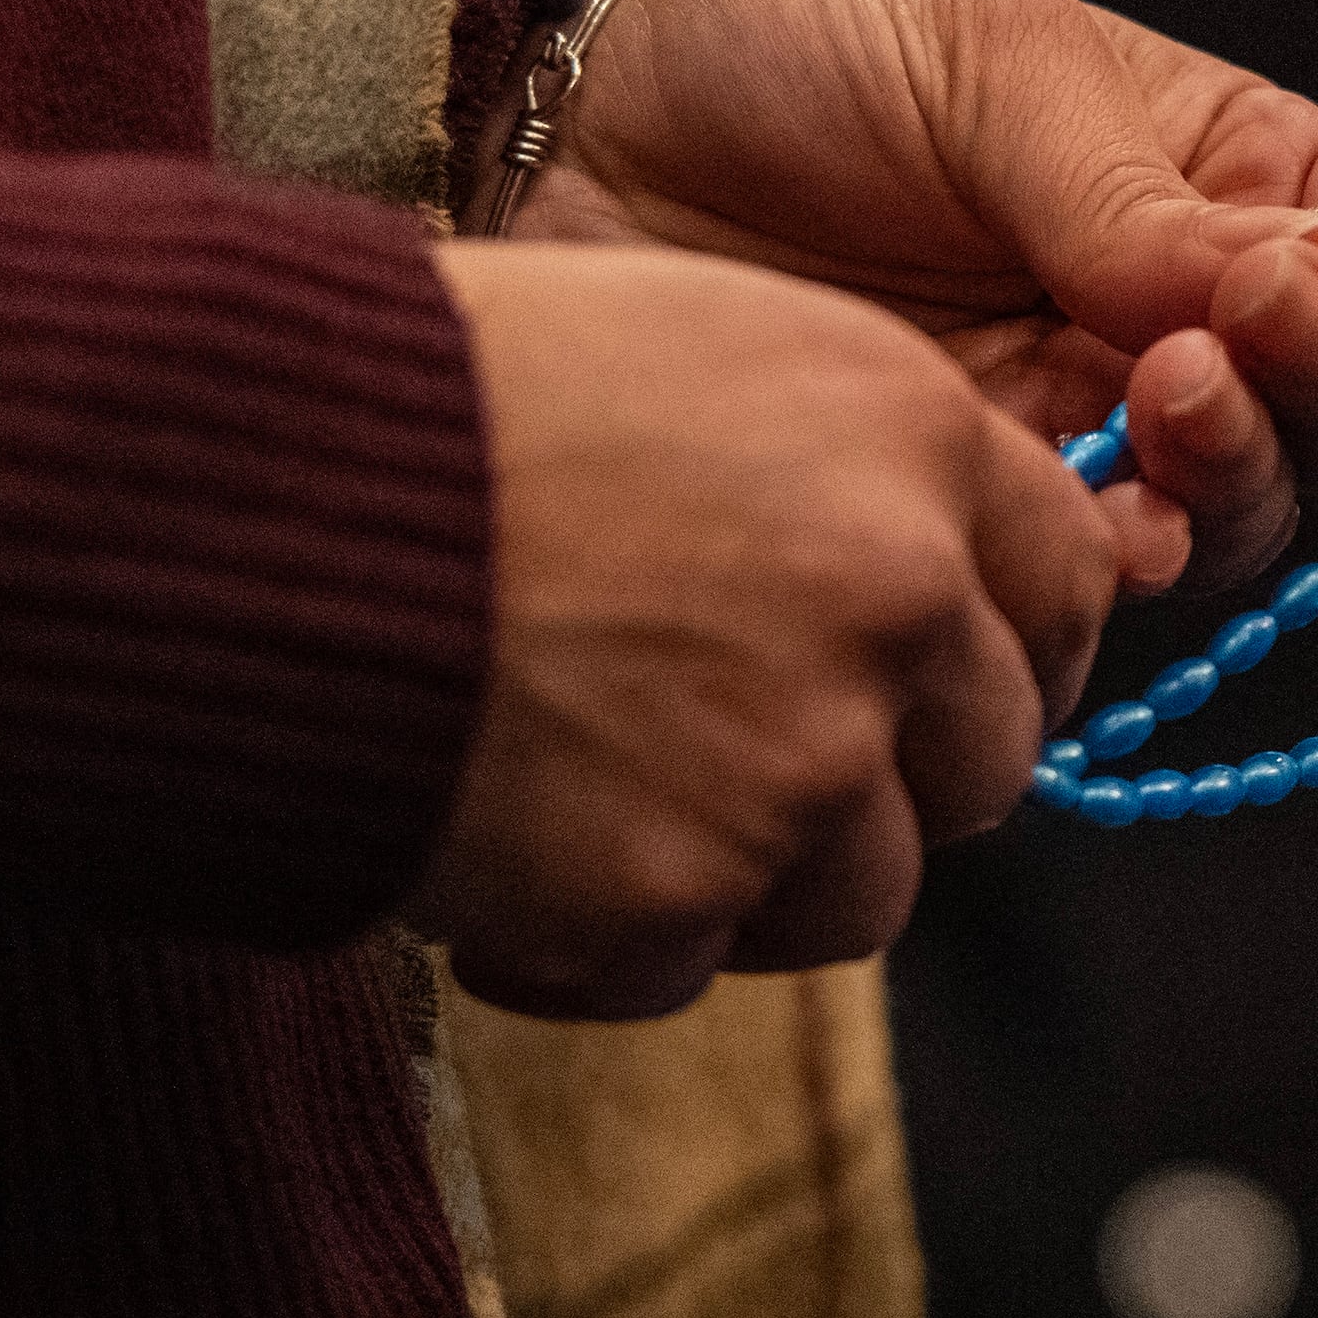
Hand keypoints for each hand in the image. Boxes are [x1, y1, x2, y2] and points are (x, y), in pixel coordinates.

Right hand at [408, 242, 1120, 1019]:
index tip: (942, 681)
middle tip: (734, 750)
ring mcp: (799, 763)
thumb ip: (849, 473)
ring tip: (592, 791)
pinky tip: (502, 840)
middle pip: (986, 763)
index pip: (1068, 583)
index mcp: (912, 436)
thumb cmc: (438, 397)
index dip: (1007, 646)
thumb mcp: (695, 351)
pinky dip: (605, 936)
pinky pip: (693, 966)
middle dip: (886, 776)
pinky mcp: (681, 895)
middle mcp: (893, 599)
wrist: (249, 503)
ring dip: (751, 873)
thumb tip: (942, 595)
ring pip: (862, 893)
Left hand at [517, 0, 1317, 591]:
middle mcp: (1192, 321)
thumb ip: (1139, 194)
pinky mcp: (993, 521)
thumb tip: (1270, 290)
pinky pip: (1118, 582)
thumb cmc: (793, 56)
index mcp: (1229, 175)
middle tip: (1254, 326)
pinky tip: (1104, 502)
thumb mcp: (992, 69)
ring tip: (1165, 388)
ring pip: (1269, 511)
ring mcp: (1098, 431)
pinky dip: (1142, 556)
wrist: (576, 139)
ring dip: (1253, 465)